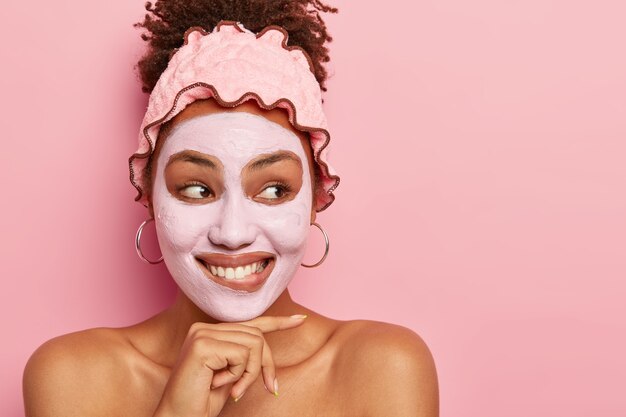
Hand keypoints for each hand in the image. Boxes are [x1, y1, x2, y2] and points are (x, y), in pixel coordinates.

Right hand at [152, 314, 307, 416]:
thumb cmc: (202, 401)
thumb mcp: (232, 374)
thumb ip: (245, 356)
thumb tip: (267, 348)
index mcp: (210, 332)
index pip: (250, 323)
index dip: (278, 322)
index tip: (300, 319)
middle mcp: (204, 327)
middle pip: (257, 335)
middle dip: (265, 364)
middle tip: (267, 388)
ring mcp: (202, 333)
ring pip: (253, 344)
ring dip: (250, 373)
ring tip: (234, 389)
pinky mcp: (203, 344)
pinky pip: (241, 355)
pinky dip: (238, 375)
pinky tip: (219, 384)